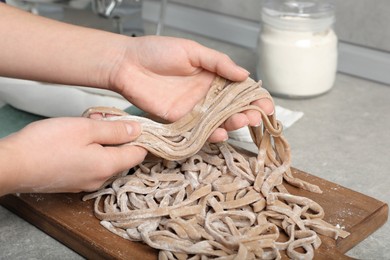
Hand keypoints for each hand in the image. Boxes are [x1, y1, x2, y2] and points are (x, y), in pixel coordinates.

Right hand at [0, 118, 145, 195]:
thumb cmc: (46, 144)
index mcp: (108, 166)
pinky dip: (91, 150)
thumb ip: (115, 130)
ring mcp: (86, 183)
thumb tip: (138, 131)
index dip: (141, 137)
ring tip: (88, 124)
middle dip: (117, 135)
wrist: (12, 165)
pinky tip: (77, 138)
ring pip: (106, 159)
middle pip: (122, 156)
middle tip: (103, 118)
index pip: (139, 154)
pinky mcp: (73, 182)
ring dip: (102, 141)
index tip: (135, 123)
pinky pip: (91, 165)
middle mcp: (100, 179)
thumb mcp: (86, 128)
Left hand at [108, 36, 273, 141]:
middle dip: (247, 114)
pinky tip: (219, 134)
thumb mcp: (192, 51)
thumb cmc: (156, 51)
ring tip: (240, 122)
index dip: (254, 98)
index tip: (266, 106)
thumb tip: (244, 75)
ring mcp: (194, 110)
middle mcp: (206, 95)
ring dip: (232, 125)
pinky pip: (199, 132)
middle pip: (232, 109)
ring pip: (218, 122)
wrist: (127, 64)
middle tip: (254, 117)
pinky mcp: (180, 122)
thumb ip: (218, 63)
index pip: (239, 90)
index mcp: (212, 76)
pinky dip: (210, 135)